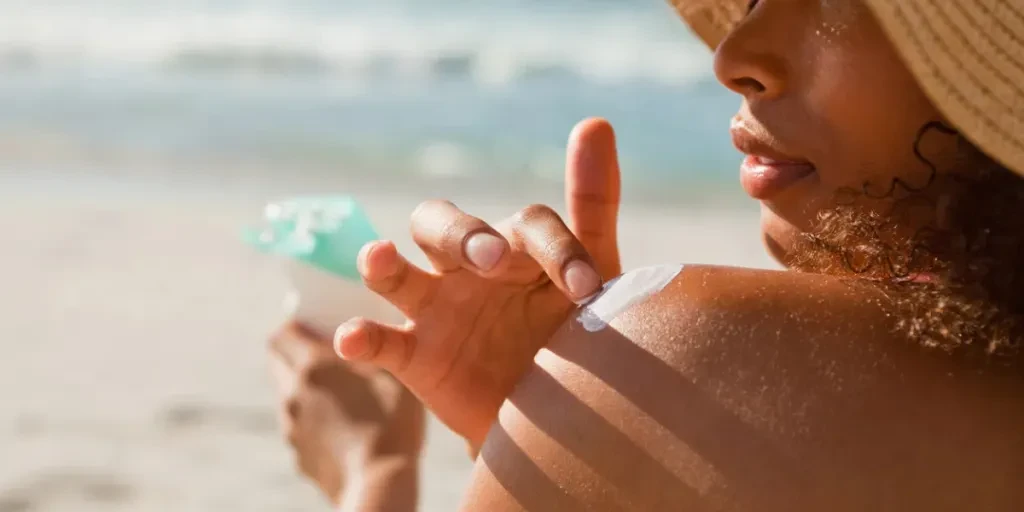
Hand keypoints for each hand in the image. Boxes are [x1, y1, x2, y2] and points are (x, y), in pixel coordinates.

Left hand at [269, 322, 423, 506]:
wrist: (379, 481)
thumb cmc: (392, 420)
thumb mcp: (392, 369)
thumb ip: (372, 344)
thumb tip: (359, 331)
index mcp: (312, 365)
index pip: (282, 333)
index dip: (297, 325)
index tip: (315, 325)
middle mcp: (293, 393)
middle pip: (277, 362)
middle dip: (295, 353)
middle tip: (325, 354)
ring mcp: (292, 426)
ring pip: (288, 396)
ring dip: (304, 388)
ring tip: (339, 394)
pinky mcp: (298, 454)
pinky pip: (299, 426)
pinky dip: (313, 420)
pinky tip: (342, 426)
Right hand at [334, 118, 621, 448]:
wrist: (560, 420)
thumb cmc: (577, 338)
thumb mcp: (594, 276)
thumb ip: (592, 203)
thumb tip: (595, 121)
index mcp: (515, 246)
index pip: (529, 225)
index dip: (558, 250)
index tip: (587, 290)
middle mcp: (467, 268)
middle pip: (440, 224)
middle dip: (461, 234)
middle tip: (490, 260)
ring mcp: (436, 309)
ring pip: (394, 272)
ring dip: (381, 262)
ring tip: (380, 256)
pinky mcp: (415, 357)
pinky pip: (380, 342)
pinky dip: (360, 337)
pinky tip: (351, 338)